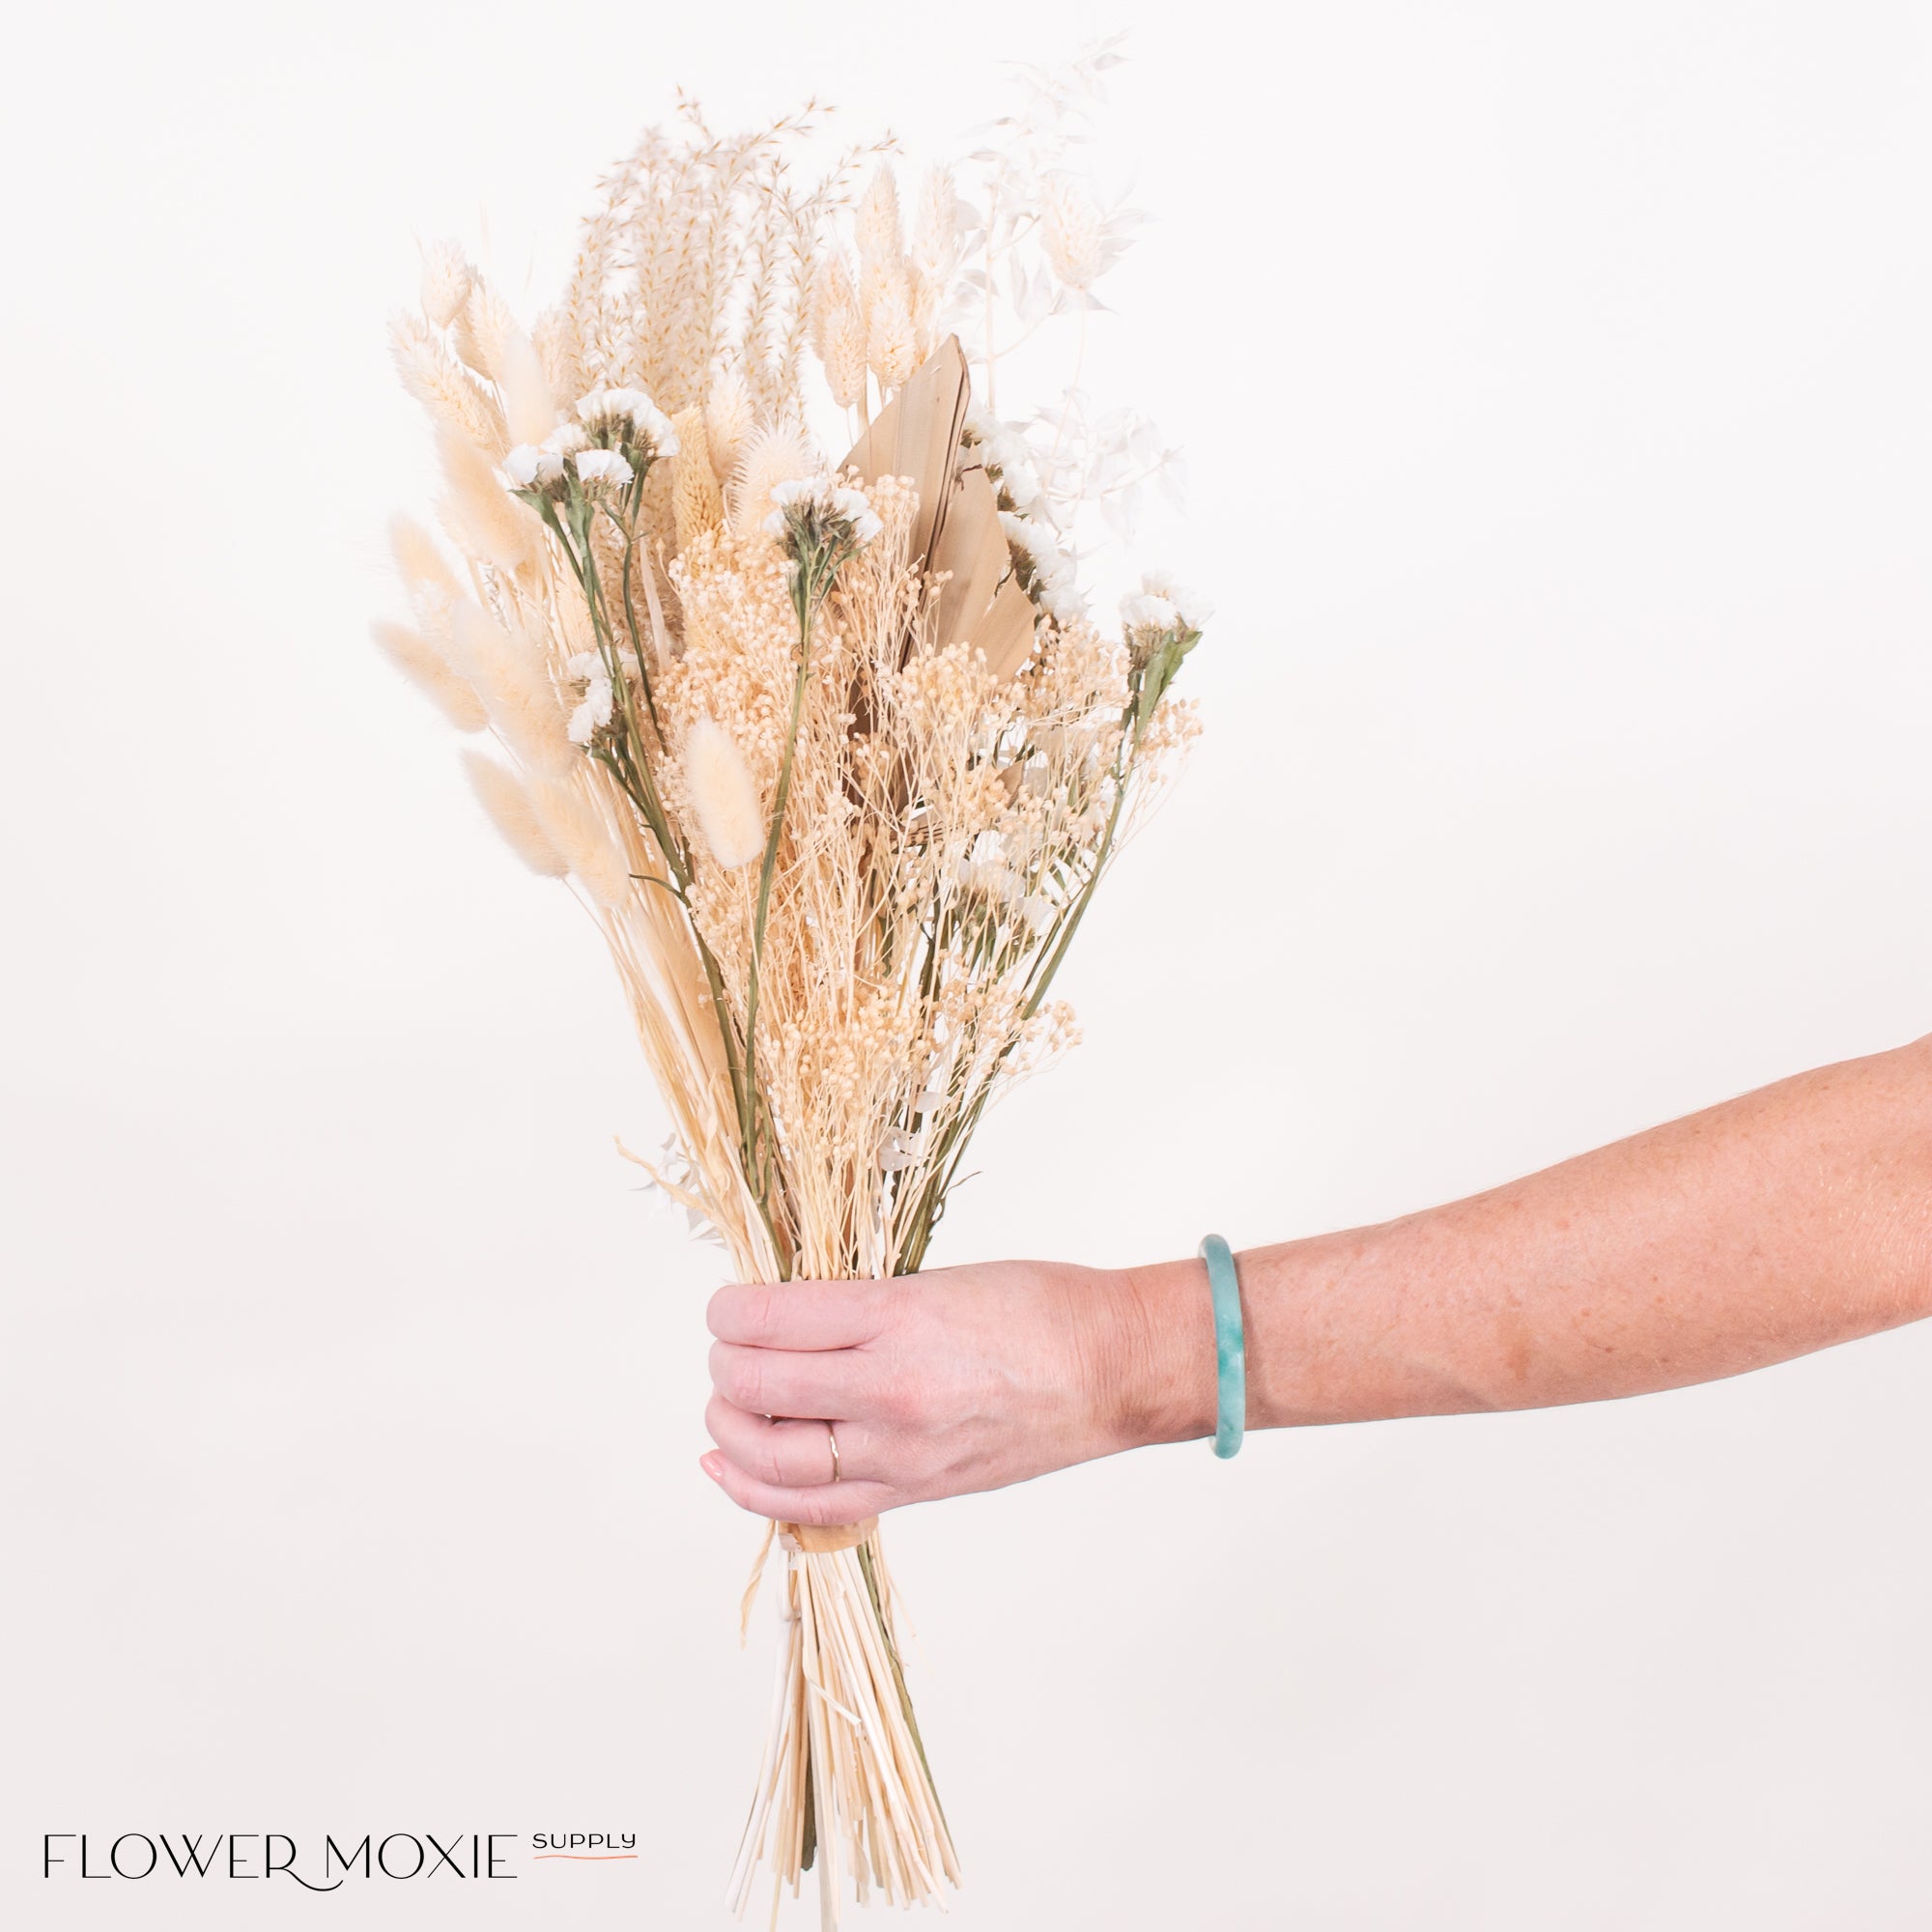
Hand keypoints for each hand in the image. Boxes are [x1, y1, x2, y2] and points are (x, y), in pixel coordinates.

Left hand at [700, 1258, 1214, 1526]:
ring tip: (726, 1401)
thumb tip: (780, 1315)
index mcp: (898, 1318)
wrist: (1112, 1370)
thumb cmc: (1039, 1308)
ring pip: (768, 1458)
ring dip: (727, 1425)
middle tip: (726, 1344)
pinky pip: (809, 1505)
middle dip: (723, 1363)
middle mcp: (890, 1391)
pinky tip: (726, 1465)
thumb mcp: (937, 1278)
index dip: (728, 1309)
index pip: (768, 1320)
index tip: (727, 1304)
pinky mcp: (911, 1491)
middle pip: (755, 1388)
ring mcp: (899, 1452)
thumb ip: (857, 1303)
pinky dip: (752, 1489)